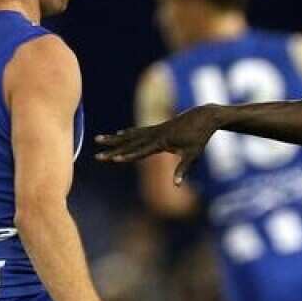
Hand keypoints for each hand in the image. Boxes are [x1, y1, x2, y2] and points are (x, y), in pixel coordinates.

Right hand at [94, 105, 218, 180]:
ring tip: (97, 139)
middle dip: (112, 150)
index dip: (128, 156)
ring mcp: (155, 129)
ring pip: (130, 135)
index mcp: (162, 141)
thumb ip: (183, 169)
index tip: (114, 160)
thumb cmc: (200, 137)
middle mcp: (155, 134)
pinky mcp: (157, 127)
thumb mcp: (193, 154)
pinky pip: (137, 131)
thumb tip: (176, 185)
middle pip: (129, 144)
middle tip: (97, 155)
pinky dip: (127, 134)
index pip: (141, 152)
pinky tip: (118, 134)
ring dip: (113, 139)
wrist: (204, 115)